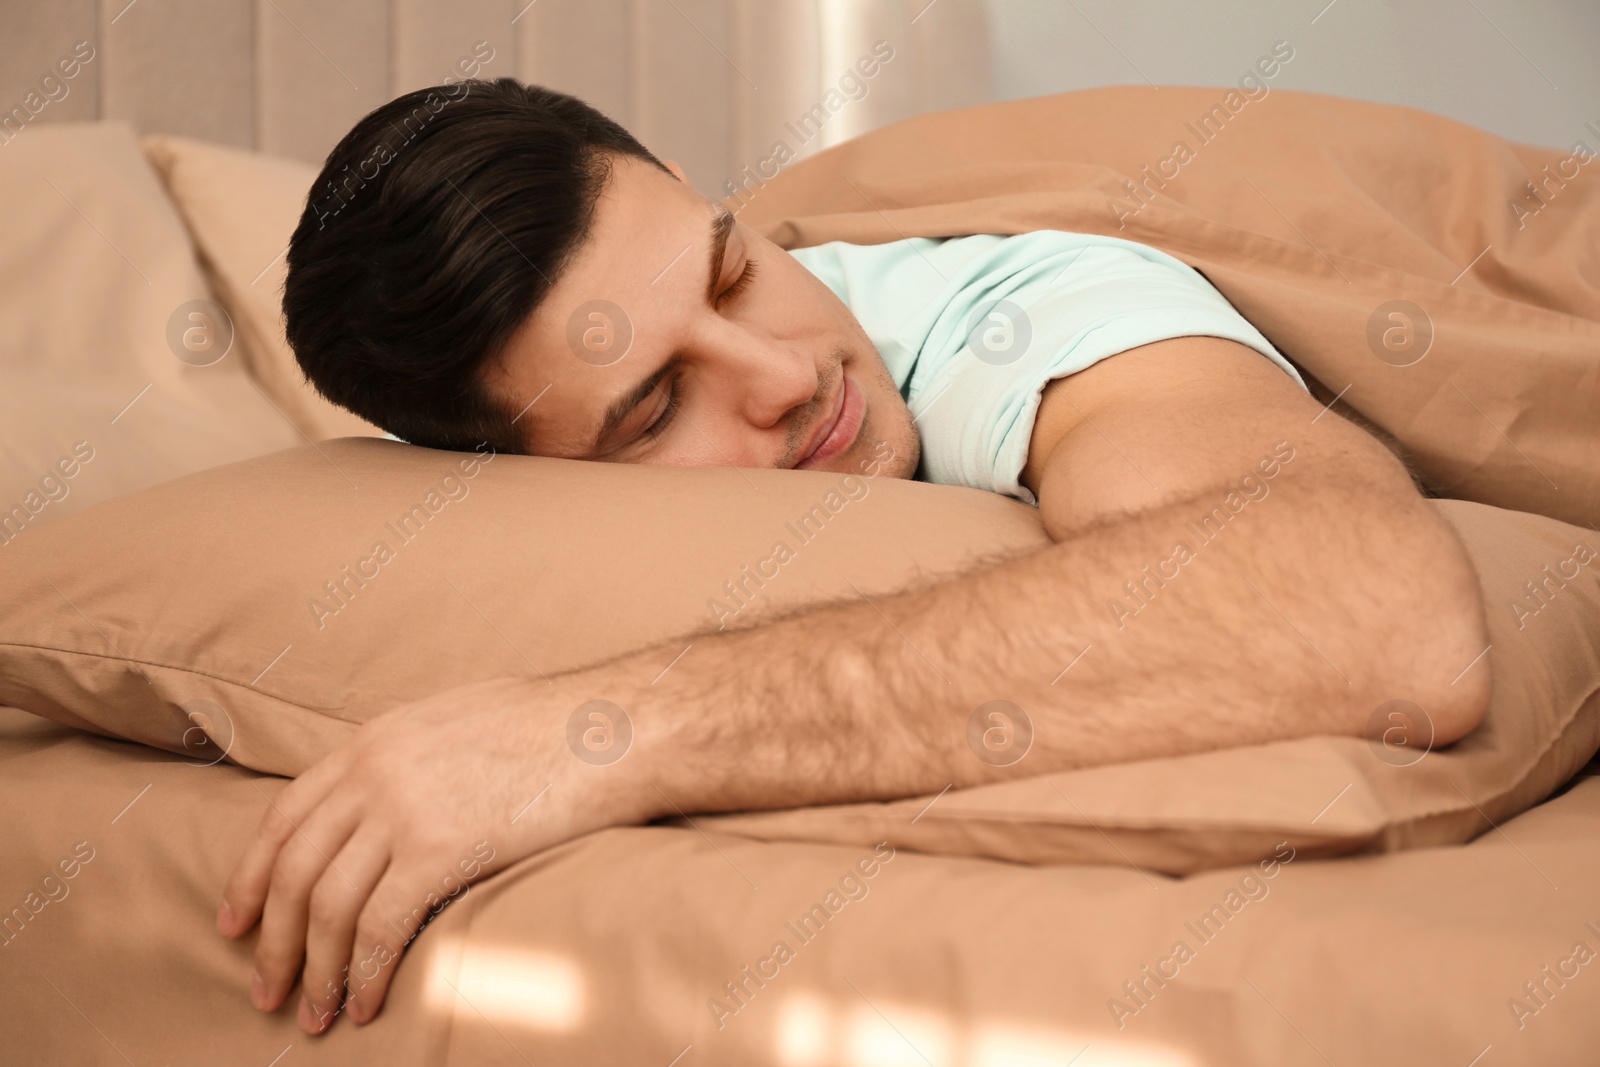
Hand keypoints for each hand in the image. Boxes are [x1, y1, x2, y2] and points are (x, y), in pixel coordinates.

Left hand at [215, 672, 649, 1033]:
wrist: (610, 727)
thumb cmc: (553, 725)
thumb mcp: (458, 720)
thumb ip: (410, 756)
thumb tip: (394, 801)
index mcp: (375, 741)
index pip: (286, 816)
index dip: (253, 877)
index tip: (237, 922)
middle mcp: (375, 773)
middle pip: (296, 870)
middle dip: (274, 941)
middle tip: (266, 991)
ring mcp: (405, 810)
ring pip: (329, 907)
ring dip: (316, 972)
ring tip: (314, 1016)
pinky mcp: (443, 848)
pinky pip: (381, 926)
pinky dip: (365, 974)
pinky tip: (366, 1004)